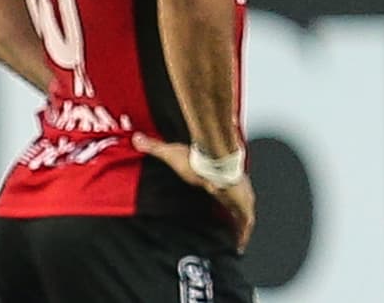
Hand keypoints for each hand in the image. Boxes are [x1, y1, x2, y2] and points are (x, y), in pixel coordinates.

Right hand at [133, 133, 255, 251]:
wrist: (215, 160)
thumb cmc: (196, 158)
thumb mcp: (170, 153)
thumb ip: (154, 147)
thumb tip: (137, 138)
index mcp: (216, 176)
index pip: (220, 188)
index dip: (220, 197)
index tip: (218, 203)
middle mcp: (230, 186)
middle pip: (234, 203)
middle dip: (232, 213)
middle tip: (229, 229)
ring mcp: (239, 195)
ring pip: (242, 213)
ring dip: (239, 225)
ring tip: (235, 241)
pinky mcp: (243, 202)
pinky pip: (246, 222)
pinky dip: (244, 233)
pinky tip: (240, 244)